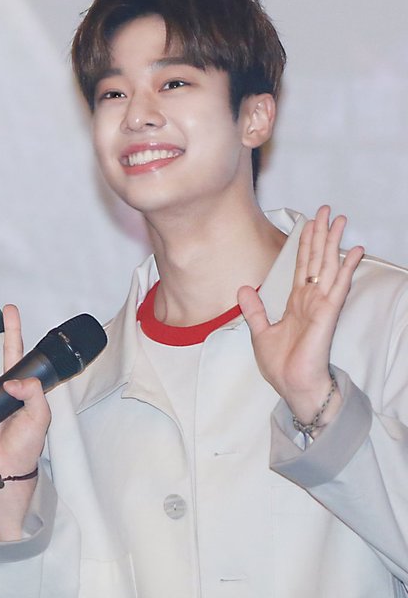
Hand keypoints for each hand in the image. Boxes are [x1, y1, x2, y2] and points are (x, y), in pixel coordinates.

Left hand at [238, 205, 363, 425]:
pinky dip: (346, 268)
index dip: (305, 243)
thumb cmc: (281, 365)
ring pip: (328, 266)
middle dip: (321, 234)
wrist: (293, 387)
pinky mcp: (327, 314)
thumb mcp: (259, 332)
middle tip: (327, 210)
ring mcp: (321, 305)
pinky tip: (354, 251)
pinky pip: (338, 286)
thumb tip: (243, 288)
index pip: (302, 265)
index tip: (309, 222)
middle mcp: (310, 299)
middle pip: (316, 259)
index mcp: (296, 302)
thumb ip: (254, 309)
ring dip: (333, 242)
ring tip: (340, 220)